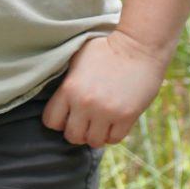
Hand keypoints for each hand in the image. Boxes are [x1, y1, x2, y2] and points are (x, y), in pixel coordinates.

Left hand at [41, 31, 171, 146]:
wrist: (138, 46)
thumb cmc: (105, 49)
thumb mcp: (77, 59)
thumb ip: (66, 81)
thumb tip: (57, 99)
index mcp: (69, 89)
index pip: (51, 121)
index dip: (57, 121)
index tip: (66, 115)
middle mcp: (85, 103)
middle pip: (72, 136)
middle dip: (76, 131)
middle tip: (84, 122)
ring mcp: (107, 111)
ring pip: (93, 142)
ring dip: (95, 135)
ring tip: (99, 123)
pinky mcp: (127, 116)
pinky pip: (114, 139)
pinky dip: (112, 134)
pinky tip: (113, 123)